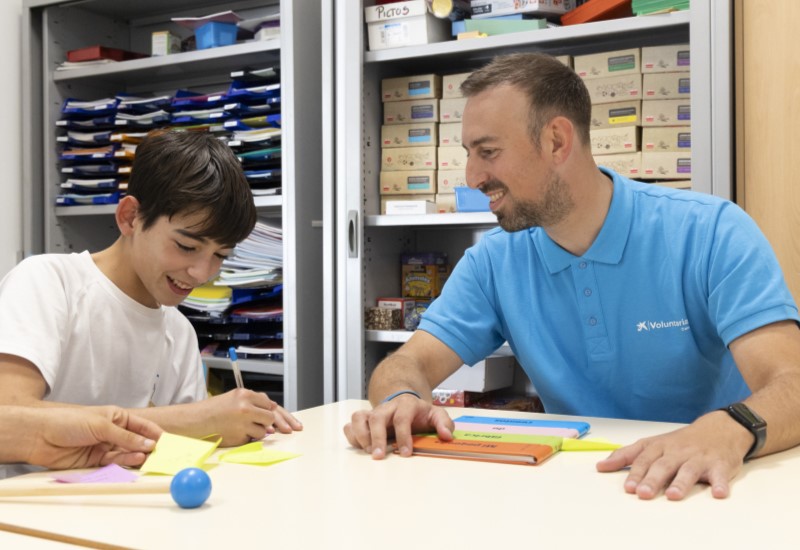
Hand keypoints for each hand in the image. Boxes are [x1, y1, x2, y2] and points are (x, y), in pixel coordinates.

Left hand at [23, 406, 161, 469]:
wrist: (39, 436)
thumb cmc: (69, 422)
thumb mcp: (102, 426)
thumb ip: (126, 438)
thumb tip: (149, 445)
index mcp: (116, 417)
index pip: (141, 426)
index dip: (155, 433)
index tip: (168, 442)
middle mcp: (112, 432)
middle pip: (136, 442)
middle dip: (148, 448)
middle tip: (161, 456)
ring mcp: (104, 447)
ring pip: (127, 454)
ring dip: (137, 456)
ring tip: (147, 459)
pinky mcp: (95, 462)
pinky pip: (114, 463)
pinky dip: (124, 463)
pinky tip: (134, 461)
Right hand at [200, 389, 300, 445]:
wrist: (196, 421)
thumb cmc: (215, 409)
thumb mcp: (234, 398)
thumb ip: (254, 401)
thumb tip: (274, 407)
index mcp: (244, 395)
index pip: (268, 404)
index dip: (272, 411)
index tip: (280, 419)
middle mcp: (245, 407)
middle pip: (270, 417)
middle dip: (268, 422)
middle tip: (268, 425)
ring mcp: (242, 423)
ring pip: (264, 431)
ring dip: (257, 432)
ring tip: (242, 427)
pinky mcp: (239, 437)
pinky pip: (253, 440)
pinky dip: (248, 438)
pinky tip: (236, 433)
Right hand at [343, 395, 454, 458]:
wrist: (404, 402)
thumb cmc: (419, 414)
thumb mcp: (436, 414)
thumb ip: (444, 423)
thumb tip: (447, 436)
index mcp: (406, 405)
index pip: (402, 418)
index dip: (403, 436)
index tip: (405, 453)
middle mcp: (387, 407)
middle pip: (377, 416)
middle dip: (376, 437)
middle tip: (378, 456)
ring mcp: (373, 413)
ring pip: (358, 417)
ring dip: (361, 435)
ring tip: (368, 451)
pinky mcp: (364, 421)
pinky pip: (350, 425)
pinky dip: (352, 436)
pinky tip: (361, 447)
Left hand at [595, 411, 752, 499]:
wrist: (719, 429)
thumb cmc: (680, 442)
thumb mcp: (652, 444)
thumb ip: (626, 455)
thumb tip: (600, 466)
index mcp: (660, 447)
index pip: (644, 459)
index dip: (635, 472)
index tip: (627, 487)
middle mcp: (678, 452)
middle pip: (663, 465)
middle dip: (652, 479)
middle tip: (643, 493)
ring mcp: (699, 458)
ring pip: (689, 470)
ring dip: (681, 483)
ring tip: (673, 496)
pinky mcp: (720, 465)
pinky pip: (720, 475)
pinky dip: (720, 484)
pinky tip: (718, 493)